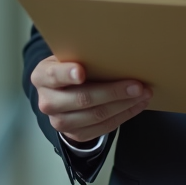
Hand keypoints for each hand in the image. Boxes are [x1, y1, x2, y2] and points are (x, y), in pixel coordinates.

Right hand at [30, 56, 151, 143]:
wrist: (60, 93)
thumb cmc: (68, 68)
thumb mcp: (66, 57)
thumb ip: (80, 55)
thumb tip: (114, 49)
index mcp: (42, 76)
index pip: (53, 75)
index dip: (67, 74)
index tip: (82, 72)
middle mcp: (47, 102)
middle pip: (82, 99)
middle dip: (113, 92)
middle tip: (137, 85)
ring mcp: (60, 122)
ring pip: (96, 115)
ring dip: (124, 105)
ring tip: (143, 94)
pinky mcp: (75, 135)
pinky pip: (103, 127)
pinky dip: (124, 115)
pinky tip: (137, 104)